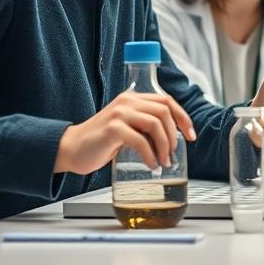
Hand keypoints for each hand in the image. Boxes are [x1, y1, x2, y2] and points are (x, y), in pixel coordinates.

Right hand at [53, 91, 195, 174]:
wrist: (72, 149)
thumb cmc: (101, 142)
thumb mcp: (127, 128)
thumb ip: (144, 127)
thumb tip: (171, 139)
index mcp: (133, 99)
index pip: (166, 101)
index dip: (183, 118)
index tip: (191, 135)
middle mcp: (127, 101)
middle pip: (164, 112)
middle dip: (174, 135)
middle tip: (173, 154)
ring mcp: (119, 113)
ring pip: (155, 124)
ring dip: (164, 146)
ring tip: (163, 162)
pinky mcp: (112, 129)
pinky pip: (140, 140)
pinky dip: (150, 155)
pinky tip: (151, 165)